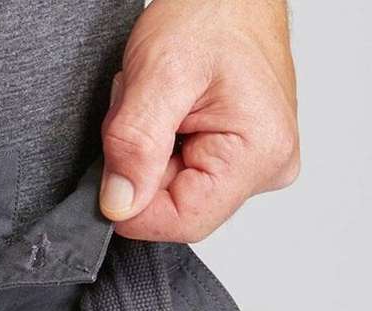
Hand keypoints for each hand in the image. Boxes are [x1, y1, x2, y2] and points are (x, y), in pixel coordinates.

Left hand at [99, 0, 298, 241]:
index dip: (132, 205)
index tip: (114, 162)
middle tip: (141, 109)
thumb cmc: (211, 12)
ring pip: (169, 192)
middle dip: (139, 167)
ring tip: (157, 102)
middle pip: (173, 208)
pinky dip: (157, 147)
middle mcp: (264, 169)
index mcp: (257, 155)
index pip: (180, 222)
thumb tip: (120, 205)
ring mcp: (252, 166)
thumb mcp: (159, 72)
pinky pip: (178, 175)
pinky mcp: (235, 159)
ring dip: (145, 154)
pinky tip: (167, 111)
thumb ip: (135, 144)